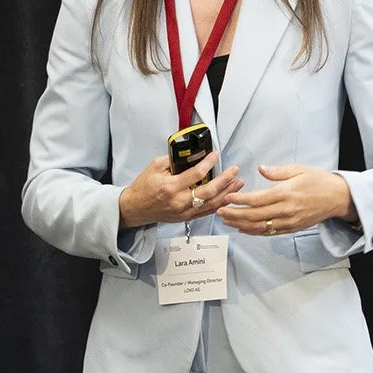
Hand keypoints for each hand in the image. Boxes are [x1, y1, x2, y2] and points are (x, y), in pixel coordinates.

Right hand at [117, 151, 242, 228]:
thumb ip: (173, 160)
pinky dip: (219, 205)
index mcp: (171, 187)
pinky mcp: (185, 218)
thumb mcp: (154, 167)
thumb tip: (190, 154)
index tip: (215, 155)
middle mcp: (179, 201)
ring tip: (238, 184)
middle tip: (235, 171)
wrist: (134, 208)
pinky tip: (227, 198)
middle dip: (225, 181)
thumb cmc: (143, 188)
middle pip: (209, 191)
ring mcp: (183, 212)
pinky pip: (206, 212)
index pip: (196, 174)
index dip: (208, 163)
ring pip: (211, 204)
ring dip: (227, 194)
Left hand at [218, 164, 353, 237]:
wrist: (337, 198)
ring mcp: (289, 221)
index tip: (226, 197)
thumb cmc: (318, 181)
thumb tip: (260, 169)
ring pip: (260, 227)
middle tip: (219, 211)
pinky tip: (243, 229)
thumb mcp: (299, 169)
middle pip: (254, 216)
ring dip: (241, 225)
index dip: (240, 200)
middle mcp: (286, 210)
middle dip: (234, 214)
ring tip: (226, 221)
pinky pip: (270, 232)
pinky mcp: (292, 228)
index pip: (257, 199)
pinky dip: (254, 232)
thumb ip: (278, 172)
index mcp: (286, 193)